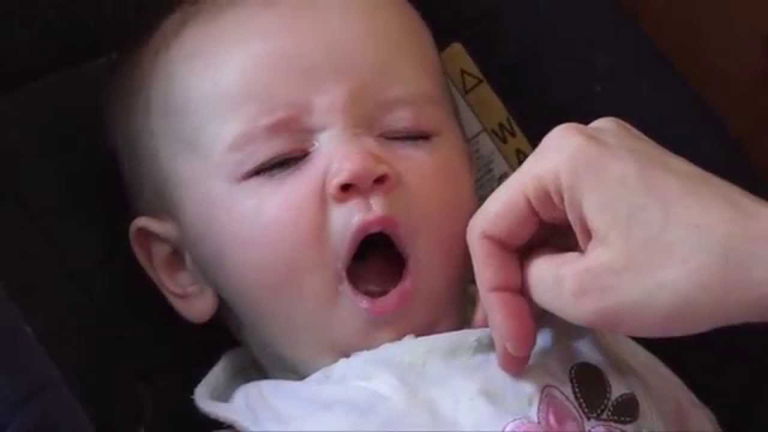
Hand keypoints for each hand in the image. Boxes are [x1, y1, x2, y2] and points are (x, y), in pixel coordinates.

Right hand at [467, 117, 767, 373]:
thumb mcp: (587, 294)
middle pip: (517, 220)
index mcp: (560, 157)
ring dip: (539, 272)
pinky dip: (568, 255)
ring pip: (545, 220)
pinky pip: (575, 214)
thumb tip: (525, 278)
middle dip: (513, 283)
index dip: (490, 290)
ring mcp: (607, 153)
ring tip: (540, 322)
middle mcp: (578, 142)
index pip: (490, 226)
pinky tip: (571, 290)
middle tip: (518, 339)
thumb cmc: (680, 273)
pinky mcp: (630, 171)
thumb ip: (529, 283)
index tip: (510, 342)